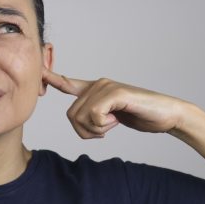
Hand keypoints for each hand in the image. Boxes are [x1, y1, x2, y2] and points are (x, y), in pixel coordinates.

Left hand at [42, 69, 186, 138]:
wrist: (167, 115)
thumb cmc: (140, 116)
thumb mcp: (111, 117)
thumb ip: (94, 115)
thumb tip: (79, 120)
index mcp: (95, 90)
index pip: (68, 83)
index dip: (52, 79)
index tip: (38, 72)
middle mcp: (97, 84)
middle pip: (71, 115)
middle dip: (86, 131)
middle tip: (105, 129)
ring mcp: (106, 86)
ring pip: (81, 117)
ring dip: (96, 129)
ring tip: (113, 122)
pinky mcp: (115, 93)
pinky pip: (94, 116)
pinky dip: (104, 125)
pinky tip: (118, 119)